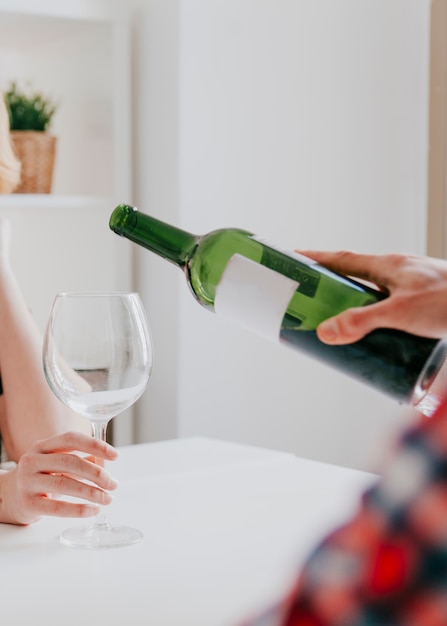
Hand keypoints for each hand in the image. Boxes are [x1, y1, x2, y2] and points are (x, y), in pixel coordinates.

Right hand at [0, 431, 118, 524]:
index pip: (71, 439)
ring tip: (107, 498)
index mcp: (42, 446)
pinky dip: (79, 509)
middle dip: (97, 473)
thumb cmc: (40, 477)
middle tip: (113, 484)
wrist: (8, 498)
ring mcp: (28, 482)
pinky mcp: (28, 504)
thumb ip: (80, 461)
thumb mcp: (57, 463)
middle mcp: (32, 460)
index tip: (115, 455)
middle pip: (70, 462)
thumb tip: (105, 463)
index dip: (95, 445)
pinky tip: (93, 510)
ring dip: (92, 492)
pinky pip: (58, 508)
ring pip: (65, 484)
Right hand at [298, 250, 446, 343]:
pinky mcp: (422, 303)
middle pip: (355, 277)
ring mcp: (410, 287)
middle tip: (310, 301)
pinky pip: (388, 307)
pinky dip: (375, 317)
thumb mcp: (400, 313)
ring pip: (373, 294)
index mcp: (387, 265)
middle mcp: (397, 273)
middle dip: (331, 286)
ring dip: (354, 305)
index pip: (342, 259)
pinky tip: (375, 336)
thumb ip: (361, 323)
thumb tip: (324, 333)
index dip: (317, 258)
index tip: (294, 258)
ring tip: (338, 325)